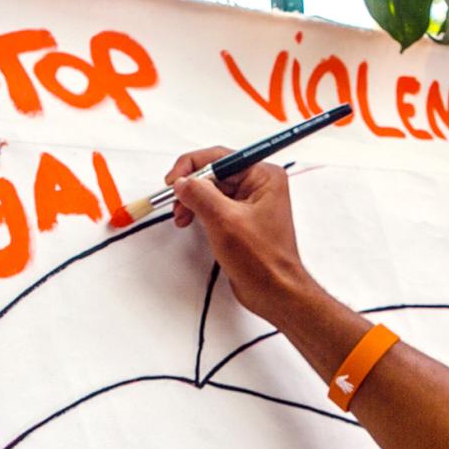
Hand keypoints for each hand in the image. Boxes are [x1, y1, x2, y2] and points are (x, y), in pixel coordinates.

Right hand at [167, 147, 315, 322]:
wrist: (274, 292)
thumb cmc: (262, 260)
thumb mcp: (225, 221)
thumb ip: (200, 195)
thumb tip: (182, 182)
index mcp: (264, 176)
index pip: (221, 157)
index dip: (192, 166)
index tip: (174, 180)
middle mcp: (259, 185)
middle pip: (214, 172)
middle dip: (191, 186)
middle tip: (174, 201)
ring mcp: (250, 202)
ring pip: (211, 189)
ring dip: (191, 200)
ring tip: (181, 216)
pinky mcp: (241, 219)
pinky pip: (214, 205)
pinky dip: (198, 211)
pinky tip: (189, 221)